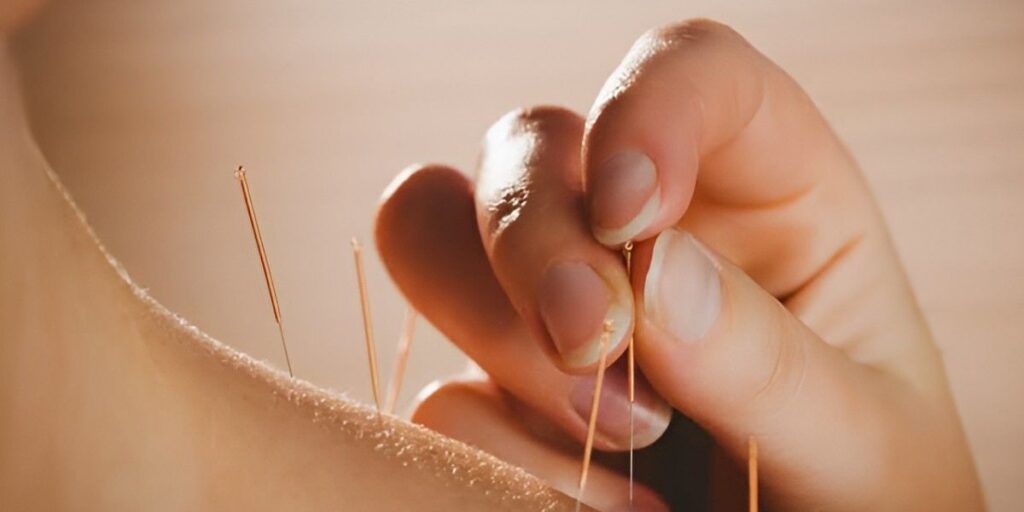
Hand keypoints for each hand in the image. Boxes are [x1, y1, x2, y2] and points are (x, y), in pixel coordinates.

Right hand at [375, 19, 983, 510]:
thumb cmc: (871, 493)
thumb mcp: (862, 436)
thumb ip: (768, 361)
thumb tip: (654, 275)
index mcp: (765, 196)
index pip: (691, 72)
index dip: (647, 106)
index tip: (639, 212)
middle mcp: (643, 232)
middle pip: (527, 146)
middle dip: (536, 237)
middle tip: (595, 345)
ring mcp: (558, 309)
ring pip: (433, 237)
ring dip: (503, 337)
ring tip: (629, 439)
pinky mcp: (504, 393)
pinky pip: (445, 394)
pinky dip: (511, 457)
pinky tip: (615, 505)